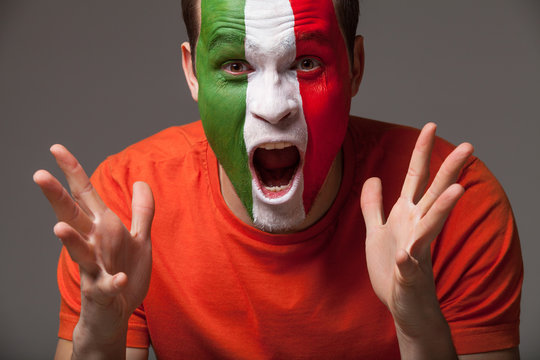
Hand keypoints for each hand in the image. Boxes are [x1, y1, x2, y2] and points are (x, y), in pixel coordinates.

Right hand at [34, 145, 153, 352]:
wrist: (116, 310)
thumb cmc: (125, 270)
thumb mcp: (140, 238)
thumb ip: (141, 211)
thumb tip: (141, 181)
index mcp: (102, 228)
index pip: (84, 195)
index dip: (72, 172)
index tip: (56, 148)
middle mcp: (93, 243)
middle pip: (72, 217)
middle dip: (56, 197)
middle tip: (38, 175)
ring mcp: (94, 267)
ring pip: (78, 251)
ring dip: (69, 241)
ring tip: (57, 227)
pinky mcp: (103, 291)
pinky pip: (106, 285)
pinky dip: (112, 282)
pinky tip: (118, 278)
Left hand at [361, 123, 472, 351]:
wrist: (402, 304)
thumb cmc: (391, 267)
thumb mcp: (376, 230)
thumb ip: (373, 205)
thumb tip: (374, 177)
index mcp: (407, 215)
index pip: (417, 178)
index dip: (421, 152)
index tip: (430, 125)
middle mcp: (416, 228)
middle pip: (433, 194)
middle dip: (449, 170)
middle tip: (469, 146)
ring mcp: (416, 252)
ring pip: (431, 227)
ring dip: (443, 209)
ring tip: (457, 191)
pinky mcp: (409, 277)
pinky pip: (409, 267)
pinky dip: (407, 261)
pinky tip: (404, 254)